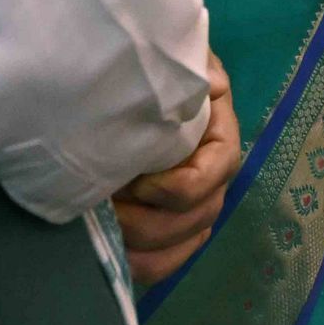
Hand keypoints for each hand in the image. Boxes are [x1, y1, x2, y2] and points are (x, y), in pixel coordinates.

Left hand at [113, 55, 236, 288]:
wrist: (120, 95)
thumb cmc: (150, 76)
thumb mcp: (172, 60)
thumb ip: (192, 69)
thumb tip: (214, 85)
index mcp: (218, 139)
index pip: (218, 171)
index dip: (180, 186)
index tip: (139, 180)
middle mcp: (213, 180)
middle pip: (199, 217)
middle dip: (150, 221)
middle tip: (106, 204)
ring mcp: (191, 211)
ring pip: (180, 247)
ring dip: (143, 247)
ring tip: (104, 226)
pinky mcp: (167, 233)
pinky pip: (163, 264)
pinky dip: (139, 264)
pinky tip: (111, 249)